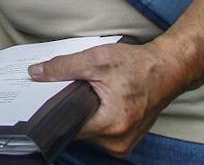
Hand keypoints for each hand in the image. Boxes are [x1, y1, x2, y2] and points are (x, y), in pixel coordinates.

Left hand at [28, 41, 189, 156]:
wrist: (169, 69)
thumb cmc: (138, 65)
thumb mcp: (96, 59)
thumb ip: (63, 67)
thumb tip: (35, 73)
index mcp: (111, 124)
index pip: (68, 125)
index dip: (53, 110)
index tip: (39, 98)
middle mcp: (118, 141)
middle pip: (77, 129)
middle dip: (67, 109)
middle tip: (59, 89)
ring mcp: (123, 144)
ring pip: (88, 131)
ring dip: (81, 113)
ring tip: (80, 92)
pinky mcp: (126, 139)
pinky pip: (100, 131)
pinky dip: (93, 116)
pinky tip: (92, 99)